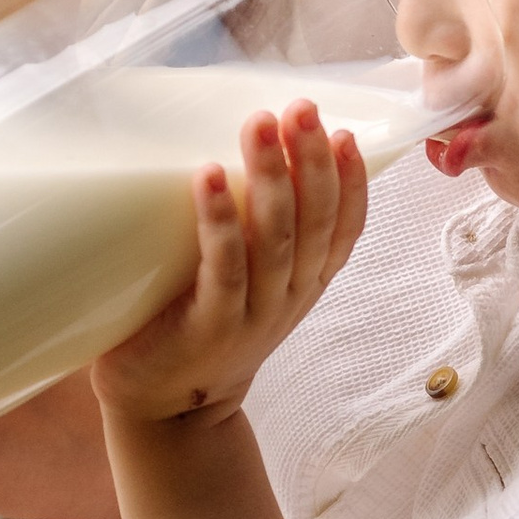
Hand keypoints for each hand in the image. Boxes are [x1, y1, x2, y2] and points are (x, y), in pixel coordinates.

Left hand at [93, 100, 367, 428]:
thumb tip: (234, 139)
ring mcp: (253, 314)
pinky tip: (211, 176)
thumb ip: (253, 227)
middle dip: (311, 160)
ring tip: (259, 124)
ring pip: (275, 238)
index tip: (346, 134)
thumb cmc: (198, 324)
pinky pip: (224, 268)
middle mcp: (289, 296)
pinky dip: (221, 220)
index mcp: (305, 281)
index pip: (345, 228)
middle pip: (314, 221)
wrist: (166, 409)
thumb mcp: (246, 278)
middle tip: (300, 109)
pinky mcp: (209, 327)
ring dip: (271, 176)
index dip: (352, 182)